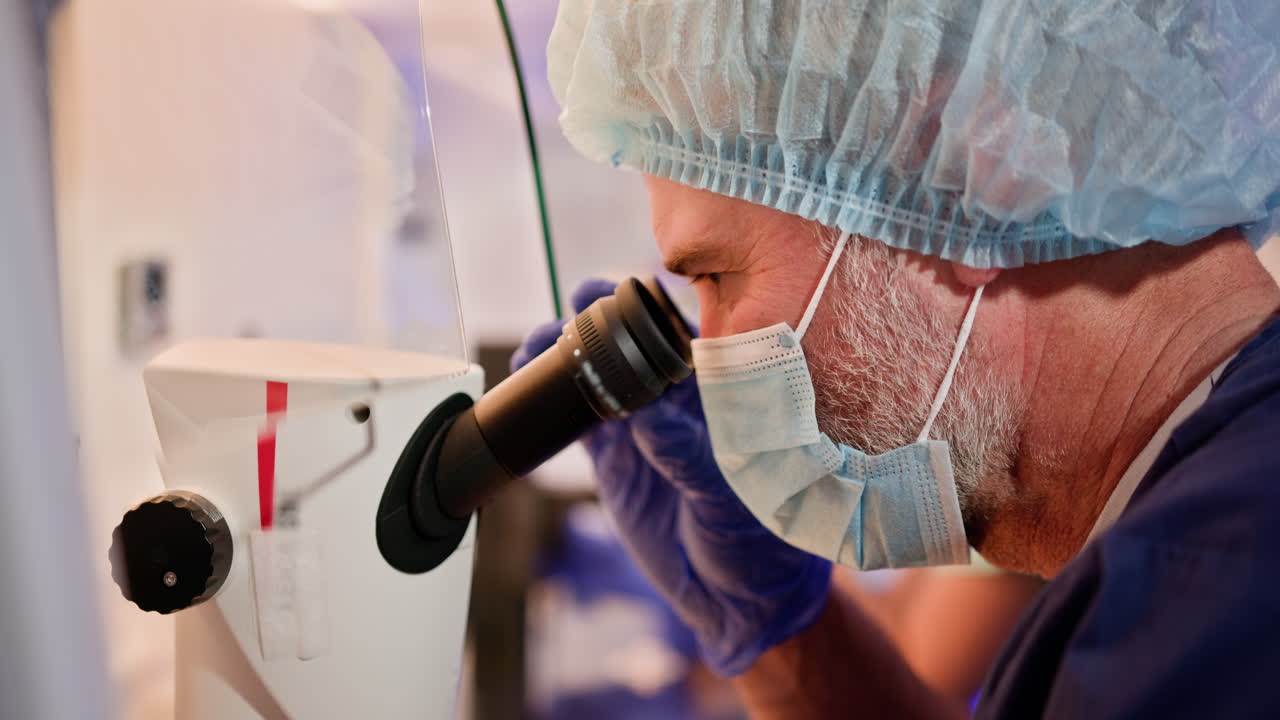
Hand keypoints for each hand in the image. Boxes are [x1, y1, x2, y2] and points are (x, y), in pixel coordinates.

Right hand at [512, 278, 831, 675]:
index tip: (625, 291)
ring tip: (534, 347)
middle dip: (599, 320)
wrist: (736, 596)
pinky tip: (525, 382)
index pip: (682, 335)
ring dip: (565, 355)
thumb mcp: (729, 493)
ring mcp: (643, 429)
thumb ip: (689, 454)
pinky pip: (577, 420)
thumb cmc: (757, 538)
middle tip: (572, 310)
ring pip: (598, 376)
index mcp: (720, 395)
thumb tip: (650, 415)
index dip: (651, 307)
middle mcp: (678, 403)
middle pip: (632, 345)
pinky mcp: (615, 460)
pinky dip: (550, 401)